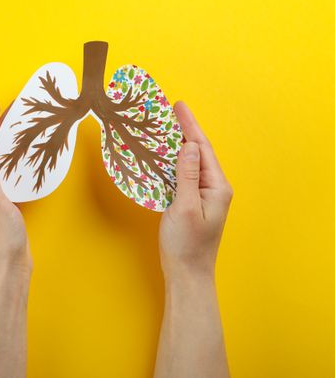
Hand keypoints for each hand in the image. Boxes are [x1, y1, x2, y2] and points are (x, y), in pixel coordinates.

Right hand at [159, 101, 233, 279]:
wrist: (187, 273)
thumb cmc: (187, 244)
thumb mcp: (185, 206)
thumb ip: (188, 175)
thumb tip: (190, 146)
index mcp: (217, 187)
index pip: (202, 148)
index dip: (190, 126)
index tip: (178, 107)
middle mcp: (213, 188)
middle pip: (198, 151)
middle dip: (184, 130)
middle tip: (169, 111)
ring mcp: (203, 195)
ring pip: (189, 162)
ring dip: (177, 144)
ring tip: (164, 127)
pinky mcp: (191, 202)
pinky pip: (182, 174)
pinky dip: (171, 161)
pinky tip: (161, 155)